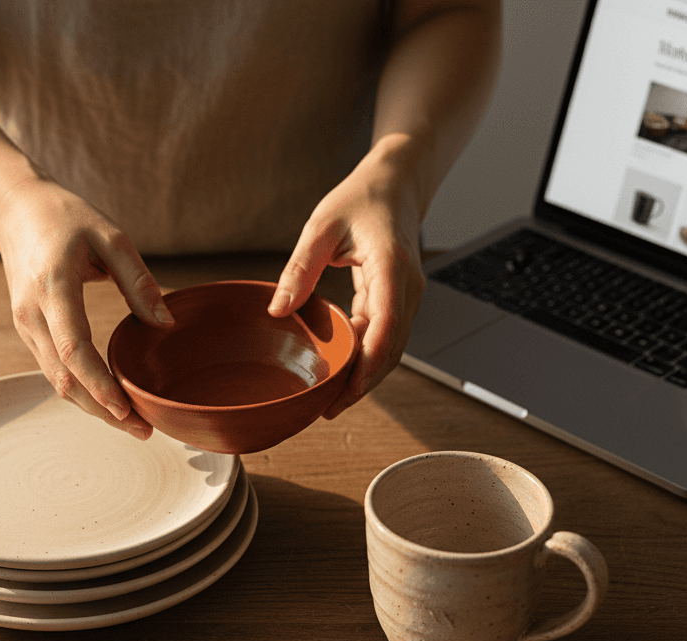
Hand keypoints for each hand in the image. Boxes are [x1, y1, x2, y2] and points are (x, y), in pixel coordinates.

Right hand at [0, 178, 173, 438]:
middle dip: (101, 410)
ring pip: (57, 381)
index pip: (72, 348)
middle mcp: (32, 313)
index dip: (98, 383)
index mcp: (53, 287)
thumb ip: (138, 281)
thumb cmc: (67, 218)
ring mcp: (26, 325)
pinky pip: (55, 370)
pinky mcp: (29, 331)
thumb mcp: (110, 237)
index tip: (125, 408)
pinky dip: (82, 391)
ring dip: (92, 407)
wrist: (16, 211)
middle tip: (142, 430)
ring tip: (132, 423)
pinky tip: (110, 401)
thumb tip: (165, 324)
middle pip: (64, 377)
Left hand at [268, 152, 424, 418]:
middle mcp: (407, 288)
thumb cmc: (360, 199)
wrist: (394, 184)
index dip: (368, 365)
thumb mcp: (321, 227)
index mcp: (391, 268)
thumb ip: (300, 268)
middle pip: (391, 349)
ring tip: (331, 399)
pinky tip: (341, 370)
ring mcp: (406, 296)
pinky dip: (365, 357)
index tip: (344, 391)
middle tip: (328, 409)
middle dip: (363, 383)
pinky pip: (384, 336)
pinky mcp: (397, 299)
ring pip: (390, 348)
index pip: (386, 327)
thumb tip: (278, 309)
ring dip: (365, 375)